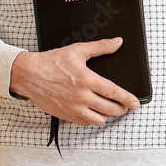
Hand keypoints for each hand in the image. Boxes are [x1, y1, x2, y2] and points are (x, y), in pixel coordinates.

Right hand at [9, 37, 140, 125]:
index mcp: (87, 80)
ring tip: (109, 110)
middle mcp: (81, 97)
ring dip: (106, 116)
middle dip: (121, 109)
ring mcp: (73, 108)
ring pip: (98, 120)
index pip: (114, 93)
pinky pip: (84, 123)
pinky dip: (92, 120)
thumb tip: (117, 42)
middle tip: (125, 107)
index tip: (135, 102)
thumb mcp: (78, 50)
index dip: (128, 99)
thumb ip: (101, 47)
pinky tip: (93, 112)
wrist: (29, 75)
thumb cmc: (52, 62)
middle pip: (110, 109)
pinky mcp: (65, 115)